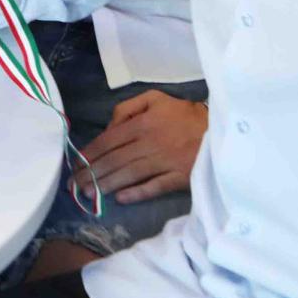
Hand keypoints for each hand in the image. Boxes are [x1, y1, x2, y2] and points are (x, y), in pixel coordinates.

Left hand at [73, 90, 207, 203]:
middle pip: (114, 160)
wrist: (223, 128)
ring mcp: (165, 161)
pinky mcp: (180, 177)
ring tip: (89, 194)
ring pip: (130, 174)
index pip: (108, 141)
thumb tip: (108, 127)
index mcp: (142, 124)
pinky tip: (120, 198)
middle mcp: (150, 143)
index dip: (89, 154)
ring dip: (107, 184)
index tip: (75, 165)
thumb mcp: (155, 99)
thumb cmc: (185, 114)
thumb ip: (127, 108)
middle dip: (91, 173)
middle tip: (74, 185)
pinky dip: (137, 193)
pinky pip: (155, 187)